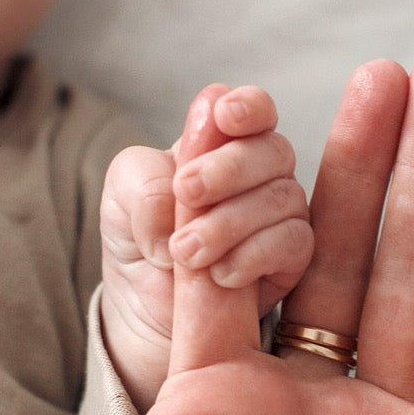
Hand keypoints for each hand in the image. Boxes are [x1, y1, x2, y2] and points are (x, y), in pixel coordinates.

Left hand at [99, 83, 310, 411]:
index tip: (224, 116)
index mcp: (223, 142)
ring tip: (185, 252)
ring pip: (284, 198)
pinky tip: (220, 275)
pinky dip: (254, 255)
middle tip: (187, 193)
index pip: (254, 110)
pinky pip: (294, 244)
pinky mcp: (293, 261)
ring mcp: (282, 216)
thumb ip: (144, 177)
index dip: (248, 107)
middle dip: (230, 168)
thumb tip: (180, 192)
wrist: (146, 307)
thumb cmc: (139, 238)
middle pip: (274, 150)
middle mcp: (261, 174)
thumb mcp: (119, 197)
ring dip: (231, 222)